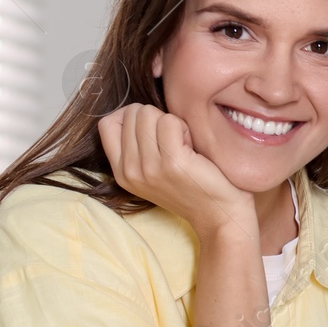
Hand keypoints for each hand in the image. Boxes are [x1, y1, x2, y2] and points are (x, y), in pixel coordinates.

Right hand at [97, 102, 254, 239]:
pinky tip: (194, 148)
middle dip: (157, 118)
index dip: (131, 115)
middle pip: (131, 114)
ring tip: (185, 145)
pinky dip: (185, 127)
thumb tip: (138, 110)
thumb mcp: (154, 171)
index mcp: (121, 172)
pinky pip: (171, 121)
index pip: (107, 124)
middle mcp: (129, 171)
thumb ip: (139, 146)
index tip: (153, 127)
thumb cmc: (194, 187)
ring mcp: (149, 168)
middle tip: (175, 141)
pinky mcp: (172, 163)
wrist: (220, 216)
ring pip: (149, 114)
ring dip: (172, 122)